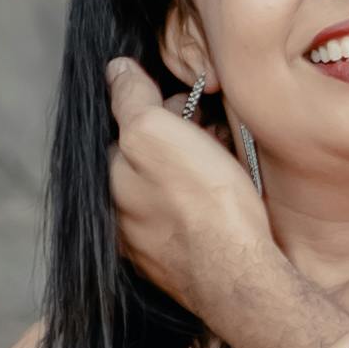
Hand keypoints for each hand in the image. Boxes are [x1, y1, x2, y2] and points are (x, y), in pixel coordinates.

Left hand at [102, 63, 301, 347]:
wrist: (241, 277)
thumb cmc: (202, 204)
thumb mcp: (156, 134)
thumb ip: (130, 100)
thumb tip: (116, 71)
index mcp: (107, 186)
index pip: (127, 129)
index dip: (162, 110)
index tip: (192, 107)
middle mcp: (119, 220)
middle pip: (148, 159)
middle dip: (179, 140)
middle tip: (215, 133)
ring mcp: (149, 248)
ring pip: (169, 190)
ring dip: (195, 170)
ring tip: (227, 164)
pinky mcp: (179, 267)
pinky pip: (188, 221)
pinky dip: (205, 204)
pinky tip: (228, 200)